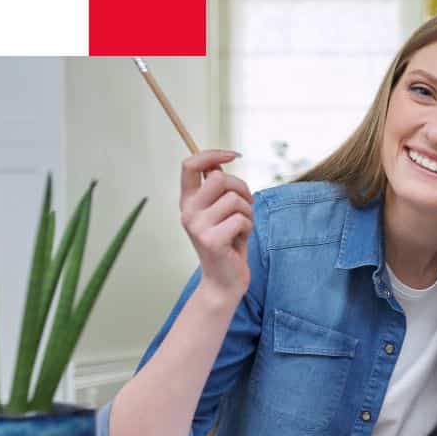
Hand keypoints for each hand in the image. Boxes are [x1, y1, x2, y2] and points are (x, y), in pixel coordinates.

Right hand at [179, 149, 253, 306]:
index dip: (212, 154)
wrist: (224, 281)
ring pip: (234, 200)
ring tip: (241, 227)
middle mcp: (188, 212)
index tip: (234, 155)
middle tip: (245, 205)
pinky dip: (248, 229)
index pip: (189, 165)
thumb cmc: (228, 242)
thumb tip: (219, 160)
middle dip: (241, 188)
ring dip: (247, 213)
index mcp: (188, 201)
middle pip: (218, 177)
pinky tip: (240, 240)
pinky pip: (241, 220)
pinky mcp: (211, 240)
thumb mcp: (221, 211)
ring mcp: (197, 226)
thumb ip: (218, 188)